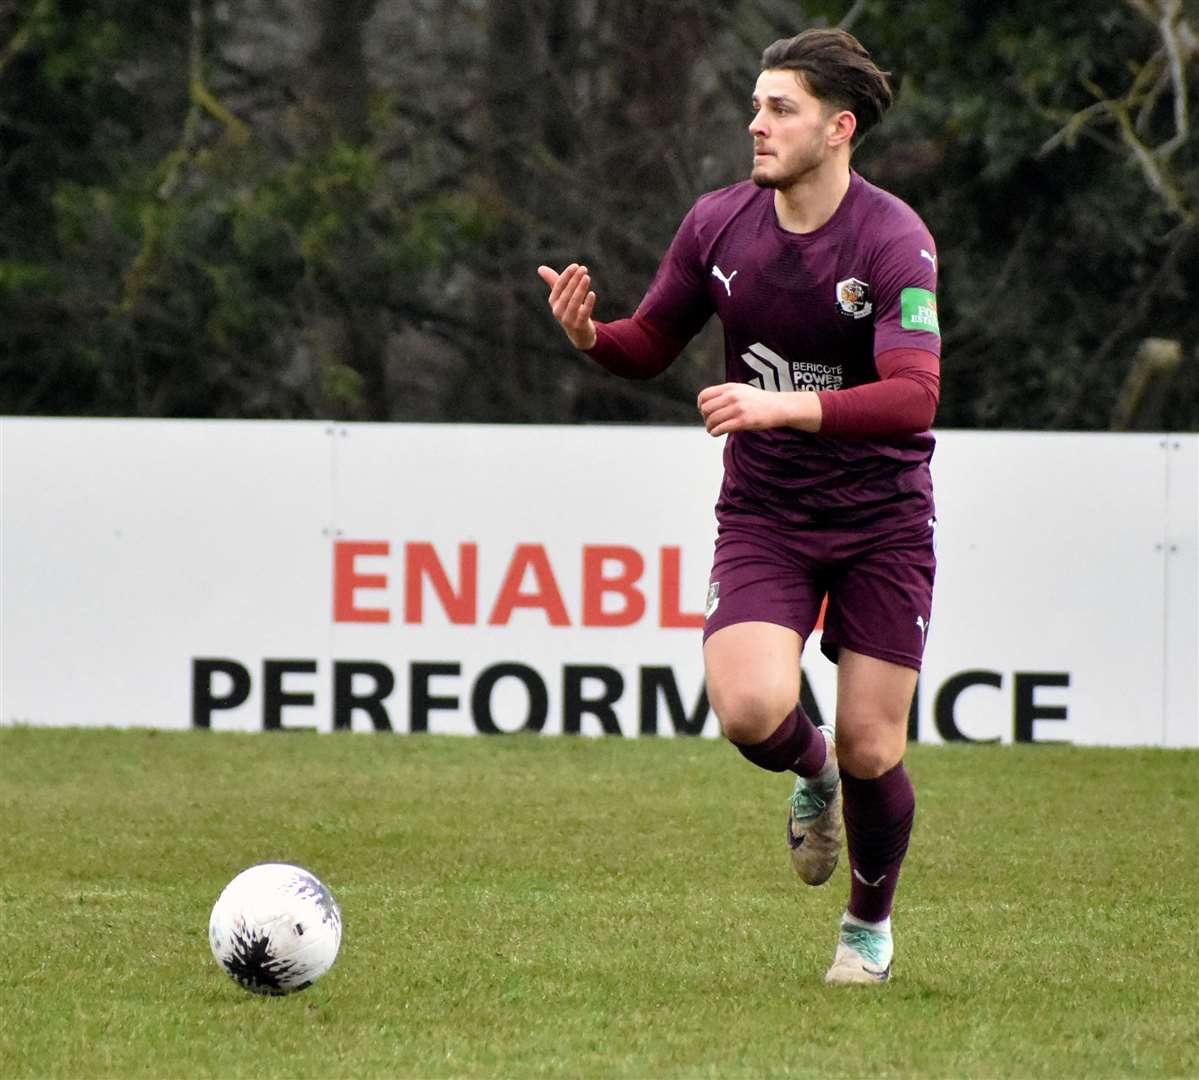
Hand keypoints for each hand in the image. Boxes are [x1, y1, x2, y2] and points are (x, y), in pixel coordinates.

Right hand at [537, 263, 597, 350]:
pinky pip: (583, 313)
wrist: (578, 334)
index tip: (575, 265)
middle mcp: (558, 311)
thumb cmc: (569, 310)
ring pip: (574, 302)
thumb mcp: (561, 297)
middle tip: (584, 268)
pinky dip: (588, 303)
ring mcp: (568, 319)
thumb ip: (554, 282)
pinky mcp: (579, 325)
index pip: (559, 286)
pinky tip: (592, 294)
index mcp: (553, 302)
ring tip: (587, 277)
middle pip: (567, 293)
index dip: (566, 275)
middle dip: (575, 279)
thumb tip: (540, 268)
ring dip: (581, 288)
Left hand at [697, 382, 820, 435]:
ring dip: (709, 427)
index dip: (701, 405)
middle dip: (705, 418)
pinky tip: (717, 433)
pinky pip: (721, 428)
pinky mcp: (743, 421)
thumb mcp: (740, 390)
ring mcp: (738, 408)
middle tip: (710, 423)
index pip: (704, 396)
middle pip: (706, 409)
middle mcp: (732, 396)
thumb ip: (725, 394)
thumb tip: (706, 404)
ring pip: (712, 420)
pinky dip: (715, 432)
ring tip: (713, 430)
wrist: (778, 407)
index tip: (705, 412)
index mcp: (730, 388)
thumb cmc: (758, 401)